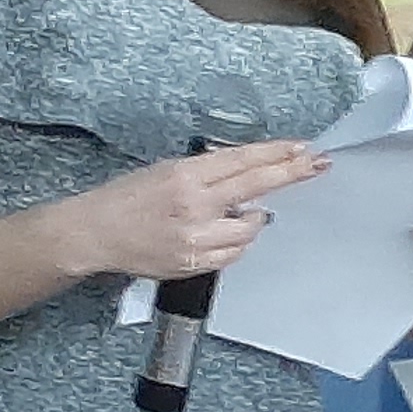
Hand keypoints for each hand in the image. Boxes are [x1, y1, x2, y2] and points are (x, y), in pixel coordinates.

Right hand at [48, 140, 327, 283]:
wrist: (95, 233)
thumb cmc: (128, 198)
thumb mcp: (166, 170)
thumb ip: (208, 172)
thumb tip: (250, 170)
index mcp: (185, 176)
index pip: (243, 161)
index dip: (278, 154)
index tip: (304, 149)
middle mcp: (194, 205)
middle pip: (257, 187)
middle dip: (291, 174)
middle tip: (318, 165)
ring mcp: (197, 237)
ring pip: (252, 227)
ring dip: (254, 218)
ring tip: (237, 213)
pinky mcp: (196, 262)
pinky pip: (236, 252)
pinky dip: (237, 242)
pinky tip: (222, 234)